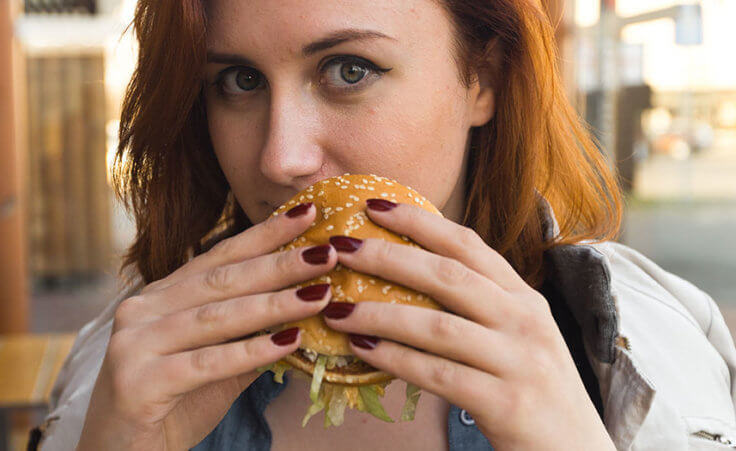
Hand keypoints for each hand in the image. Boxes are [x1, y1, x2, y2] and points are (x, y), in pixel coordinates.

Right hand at [77, 203, 336, 450]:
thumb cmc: (171, 403)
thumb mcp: (217, 362)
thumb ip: (250, 334)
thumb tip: (307, 303)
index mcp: (162, 296)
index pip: (221, 256)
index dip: (266, 235)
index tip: (309, 213)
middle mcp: (144, 309)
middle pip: (224, 280)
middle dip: (281, 264)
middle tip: (328, 250)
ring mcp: (136, 344)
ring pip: (218, 316)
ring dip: (275, 304)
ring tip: (321, 293)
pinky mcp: (138, 382)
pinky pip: (206, 363)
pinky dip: (252, 352)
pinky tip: (290, 342)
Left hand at [323, 199, 614, 450]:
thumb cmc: (533, 388)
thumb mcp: (517, 335)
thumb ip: (478, 305)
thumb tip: (408, 278)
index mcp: (523, 297)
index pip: (467, 245)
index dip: (418, 221)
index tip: (373, 205)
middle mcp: (525, 319)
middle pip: (447, 276)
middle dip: (388, 257)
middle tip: (340, 248)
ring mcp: (520, 360)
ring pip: (437, 326)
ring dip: (379, 314)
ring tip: (336, 309)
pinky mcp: (508, 403)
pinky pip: (439, 375)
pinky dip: (395, 360)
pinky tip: (363, 351)